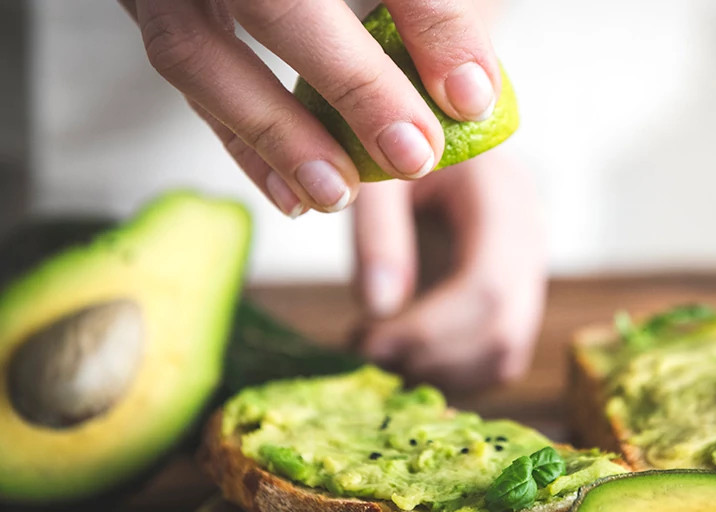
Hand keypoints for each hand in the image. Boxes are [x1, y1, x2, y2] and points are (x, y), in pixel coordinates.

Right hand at [119, 0, 500, 216]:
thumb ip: (422, 8)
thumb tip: (471, 91)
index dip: (427, 21)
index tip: (471, 94)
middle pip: (275, 6)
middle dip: (353, 84)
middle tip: (413, 154)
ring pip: (197, 52)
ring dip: (276, 134)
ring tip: (338, 192)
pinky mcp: (147, 7)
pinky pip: (182, 79)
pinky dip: (239, 142)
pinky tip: (290, 192)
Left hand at [354, 150, 545, 390]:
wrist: (425, 133)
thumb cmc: (395, 143)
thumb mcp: (377, 172)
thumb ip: (377, 232)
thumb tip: (378, 309)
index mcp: (503, 194)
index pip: (488, 285)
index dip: (429, 329)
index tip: (367, 341)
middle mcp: (531, 236)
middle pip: (503, 330)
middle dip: (431, 357)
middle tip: (366, 354)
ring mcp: (529, 270)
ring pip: (505, 355)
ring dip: (440, 372)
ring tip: (379, 353)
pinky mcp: (515, 297)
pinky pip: (497, 358)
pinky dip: (450, 372)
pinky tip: (404, 353)